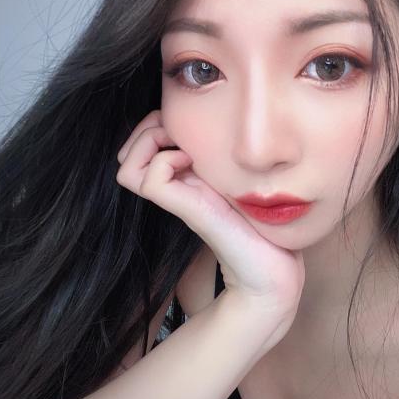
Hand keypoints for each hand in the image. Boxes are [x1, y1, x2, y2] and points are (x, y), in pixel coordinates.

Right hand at [116, 110, 304, 330]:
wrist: (273, 274)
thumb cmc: (265, 229)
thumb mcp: (243, 181)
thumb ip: (226, 163)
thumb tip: (223, 131)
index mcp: (186, 181)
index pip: (139, 149)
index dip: (151, 126)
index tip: (180, 124)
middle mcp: (176, 191)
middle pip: (125, 157)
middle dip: (143, 131)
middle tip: (175, 132)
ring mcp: (180, 202)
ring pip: (127, 168)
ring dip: (148, 143)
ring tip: (179, 146)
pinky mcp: (191, 212)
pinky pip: (152, 181)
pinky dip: (164, 161)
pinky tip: (190, 161)